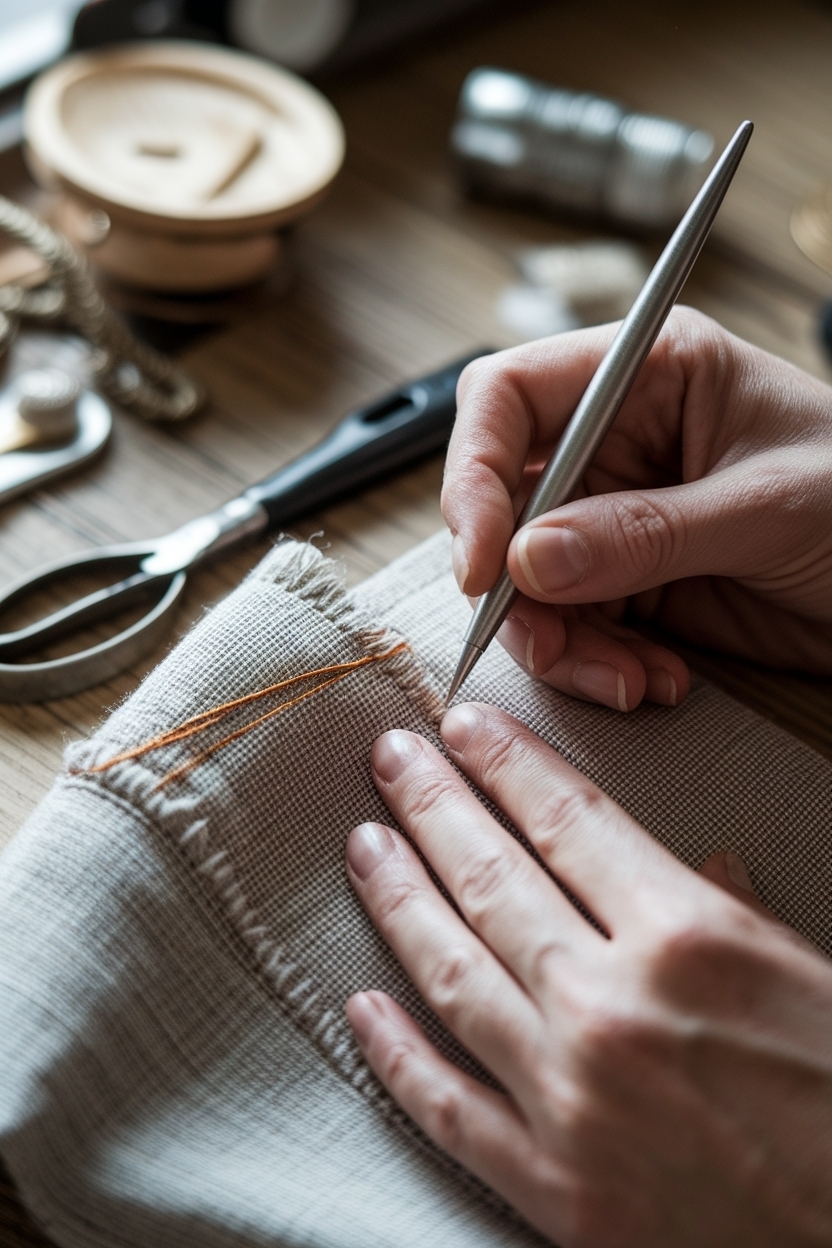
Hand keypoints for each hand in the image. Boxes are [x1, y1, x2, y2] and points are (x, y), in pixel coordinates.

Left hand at [345, 704, 831, 1247]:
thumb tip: (704, 865)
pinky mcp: (555, 1191)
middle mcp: (614, 1007)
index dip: (505, 763)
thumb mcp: (815, 975)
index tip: (462, 724)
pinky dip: (396, 1054)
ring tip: (365, 846)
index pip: (568, 820)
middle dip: (431, 805)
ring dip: (397, 900)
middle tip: (391, 758)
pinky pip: (449, 1107)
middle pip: (493, 878)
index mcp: (691, 938)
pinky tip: (360, 1004)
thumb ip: (738, 914)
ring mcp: (573, 1101)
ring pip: (452, 974)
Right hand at [441, 309, 831, 711]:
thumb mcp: (765, 508)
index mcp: (648, 375)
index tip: (481, 562)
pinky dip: (598, 666)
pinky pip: (572, 627)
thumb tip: (528, 558)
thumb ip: (644, 533)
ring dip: (561, 642)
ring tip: (625, 678)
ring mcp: (617, 516)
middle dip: (515, 585)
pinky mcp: (629, 581)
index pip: (508, 397)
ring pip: (527, 581)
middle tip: (550, 641)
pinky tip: (654, 679)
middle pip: (502, 503)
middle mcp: (617, 441)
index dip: (474, 473)